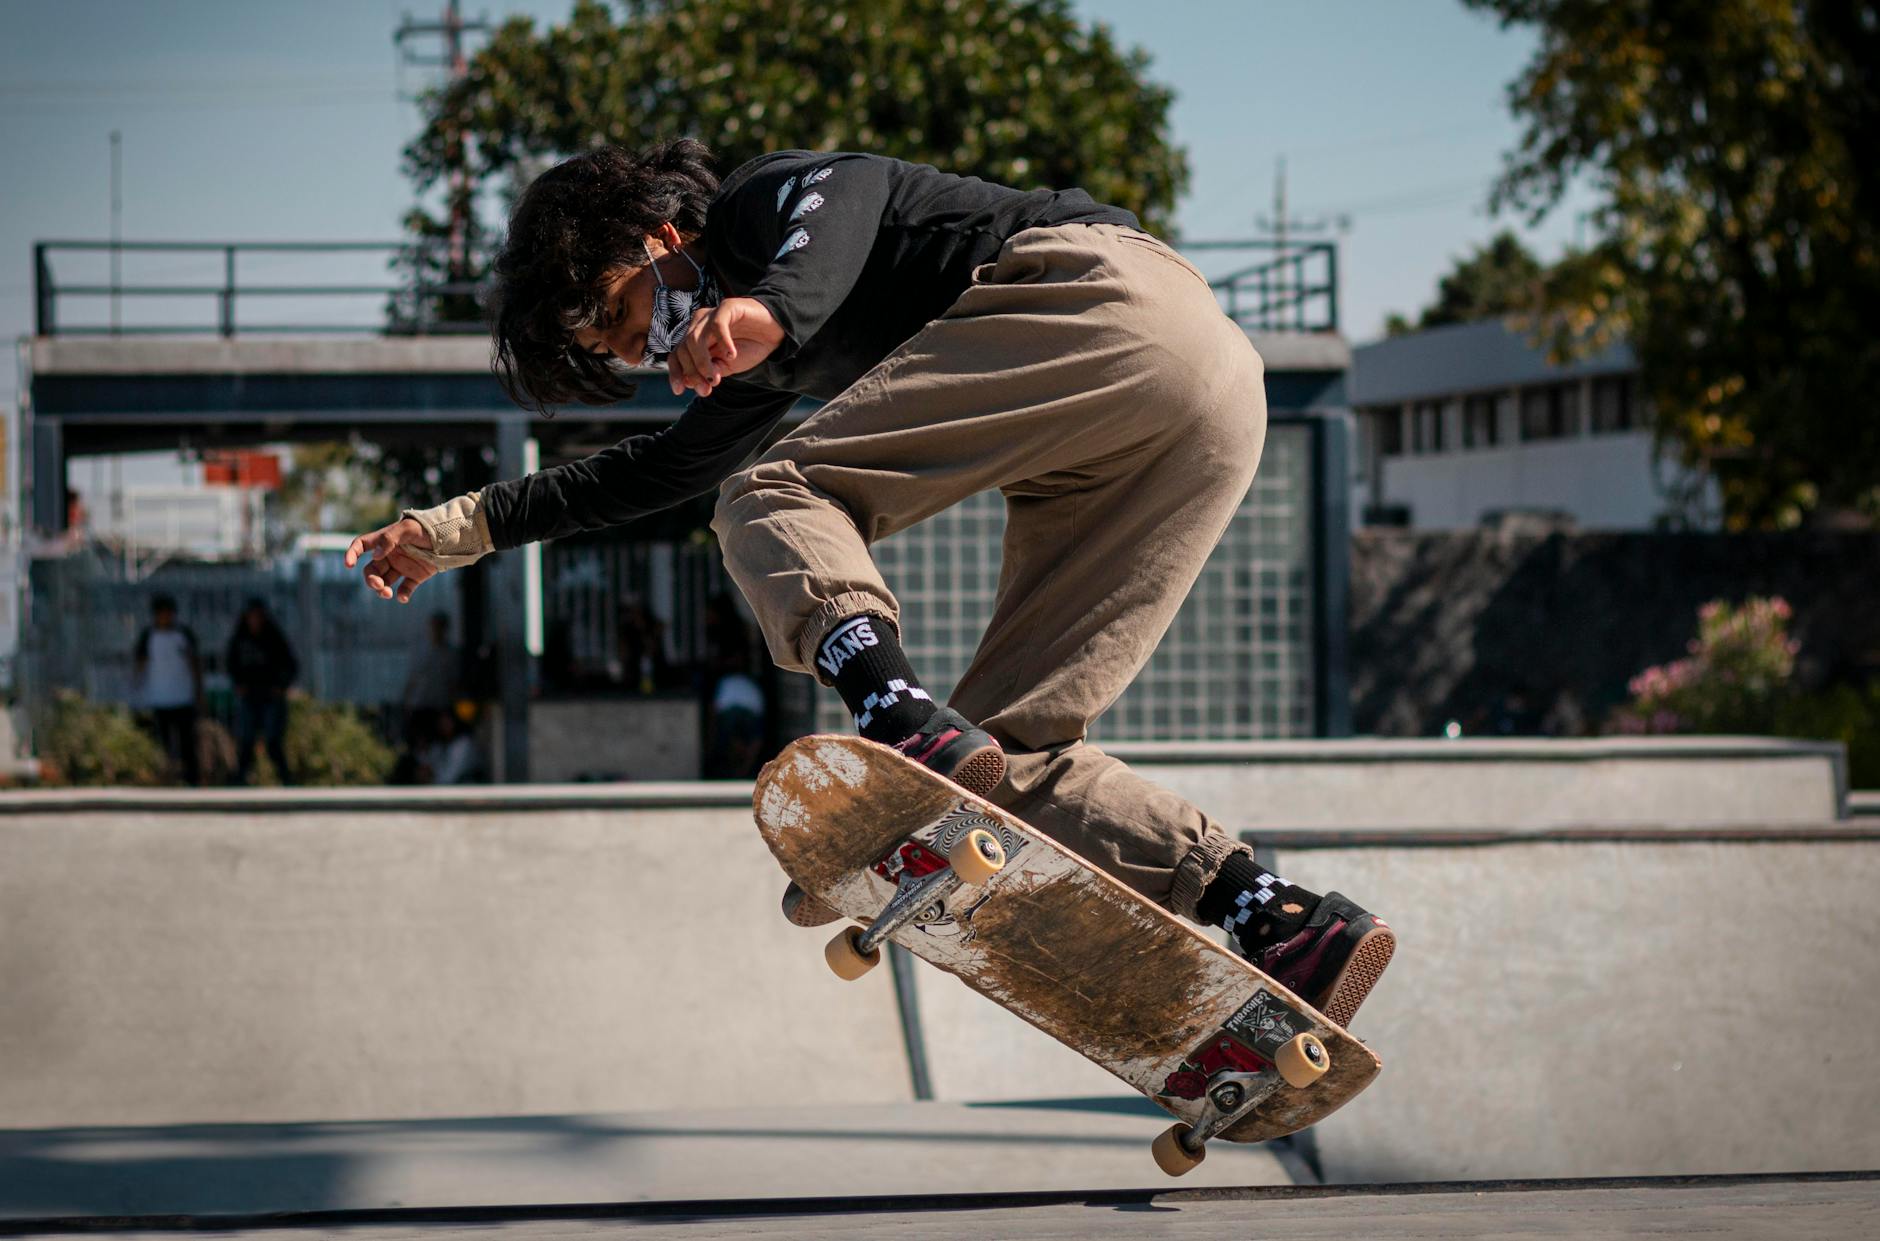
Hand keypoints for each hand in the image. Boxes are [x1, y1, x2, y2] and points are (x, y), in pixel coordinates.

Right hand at [345, 516, 434, 603]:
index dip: (352, 554)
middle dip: (371, 580)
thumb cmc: (425, 528)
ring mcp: (402, 567)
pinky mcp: (415, 576)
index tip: (348, 564)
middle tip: (378, 585)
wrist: (448, 536)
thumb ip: (390, 539)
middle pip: (372, 570)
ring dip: (382, 589)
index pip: (361, 546)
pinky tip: (402, 597)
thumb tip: (375, 556)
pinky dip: (402, 595)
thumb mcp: (407, 528)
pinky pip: (405, 589)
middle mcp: (389, 556)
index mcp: (384, 541)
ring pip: (385, 582)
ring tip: (387, 593)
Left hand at [668, 297, 784, 397]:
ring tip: (717, 378)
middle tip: (707, 388)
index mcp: (695, 339)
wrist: (774, 333)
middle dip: (692, 372)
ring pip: (695, 339)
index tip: (679, 391)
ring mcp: (711, 315)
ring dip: (703, 362)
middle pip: (683, 349)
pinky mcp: (727, 307)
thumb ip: (709, 373)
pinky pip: (718, 324)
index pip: (677, 355)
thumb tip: (691, 383)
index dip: (676, 373)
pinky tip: (731, 355)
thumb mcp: (726, 367)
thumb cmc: (749, 348)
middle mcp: (699, 325)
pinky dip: (722, 342)